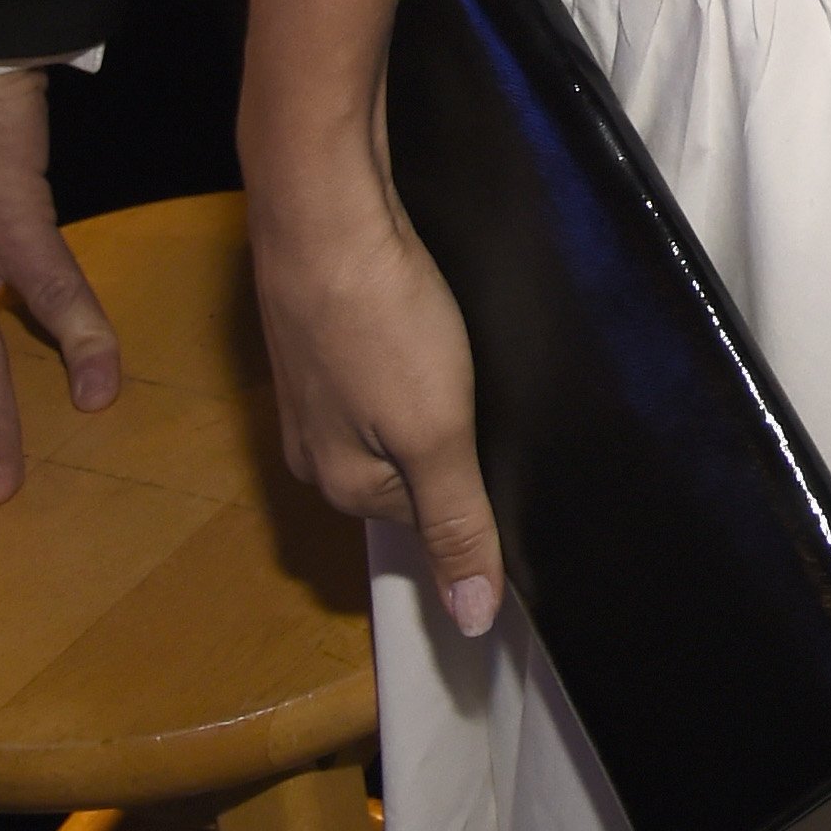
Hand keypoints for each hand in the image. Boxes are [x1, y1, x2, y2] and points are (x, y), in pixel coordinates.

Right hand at [244, 136, 503, 633]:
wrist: (322, 206)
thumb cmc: (381, 319)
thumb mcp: (436, 433)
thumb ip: (456, 523)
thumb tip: (469, 624)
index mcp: (345, 486)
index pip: (431, 521)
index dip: (481, 492)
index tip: (519, 453)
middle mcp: (317, 447)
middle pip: (408, 471)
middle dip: (454, 445)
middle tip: (498, 396)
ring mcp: (311, 387)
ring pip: (391, 416)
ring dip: (433, 396)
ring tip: (468, 355)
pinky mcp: (319, 331)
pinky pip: (377, 366)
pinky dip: (409, 353)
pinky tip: (431, 322)